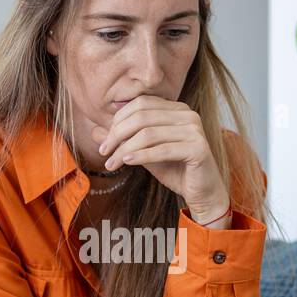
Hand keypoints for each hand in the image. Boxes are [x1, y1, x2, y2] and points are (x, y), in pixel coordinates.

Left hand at [92, 95, 228, 220]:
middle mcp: (188, 114)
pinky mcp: (199, 148)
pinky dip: (141, 155)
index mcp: (176, 109)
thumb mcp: (144, 152)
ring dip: (124, 148)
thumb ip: (124, 140)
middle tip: (103, 152)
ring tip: (112, 163)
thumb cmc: (175, 169)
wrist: (202, 192)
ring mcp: (195, 130)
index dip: (118, 121)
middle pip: (142, 117)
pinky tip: (127, 161)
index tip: (104, 142)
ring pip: (149, 133)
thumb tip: (95, 130)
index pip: (140, 104)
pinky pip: (162, 150)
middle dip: (118, 134)